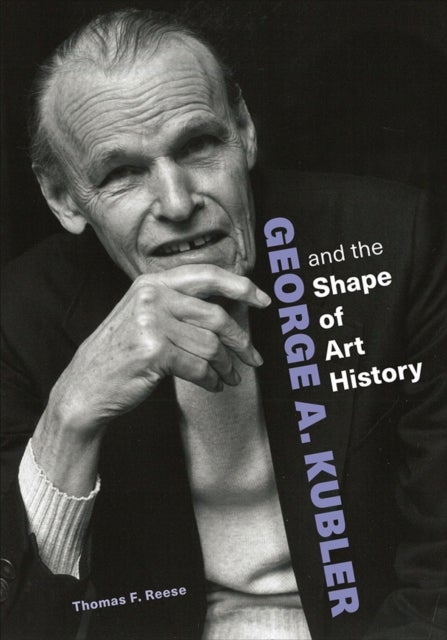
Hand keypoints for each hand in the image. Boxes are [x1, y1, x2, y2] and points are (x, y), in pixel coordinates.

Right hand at [32, 265, 269, 492]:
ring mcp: (151, 322)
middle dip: (241, 341)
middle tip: (253, 358)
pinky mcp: (154, 351)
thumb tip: (230, 312)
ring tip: (230, 377)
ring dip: (226, 367)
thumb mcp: (146, 318)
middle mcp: (152, 296)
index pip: (207, 275)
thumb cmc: (122, 353)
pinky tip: (213, 385)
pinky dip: (212, 380)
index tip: (264, 300)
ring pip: (211, 346)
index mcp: (152, 282)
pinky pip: (199, 366)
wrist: (86, 385)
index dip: (241, 286)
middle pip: (216, 316)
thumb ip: (180, 307)